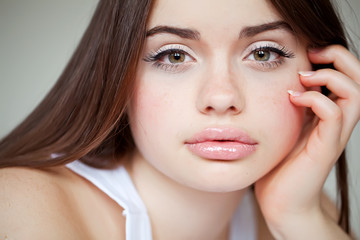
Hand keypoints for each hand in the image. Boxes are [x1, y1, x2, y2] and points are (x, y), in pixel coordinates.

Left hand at [254, 45, 359, 238]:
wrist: (280, 201)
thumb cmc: (279, 164)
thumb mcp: (285, 127)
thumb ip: (290, 107)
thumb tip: (283, 81)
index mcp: (328, 115)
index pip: (347, 77)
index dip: (333, 58)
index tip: (308, 52)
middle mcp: (337, 123)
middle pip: (359, 80)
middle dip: (340, 58)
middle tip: (313, 53)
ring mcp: (334, 135)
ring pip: (355, 94)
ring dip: (331, 76)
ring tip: (305, 75)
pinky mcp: (326, 148)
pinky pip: (334, 115)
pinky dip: (317, 99)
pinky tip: (294, 98)